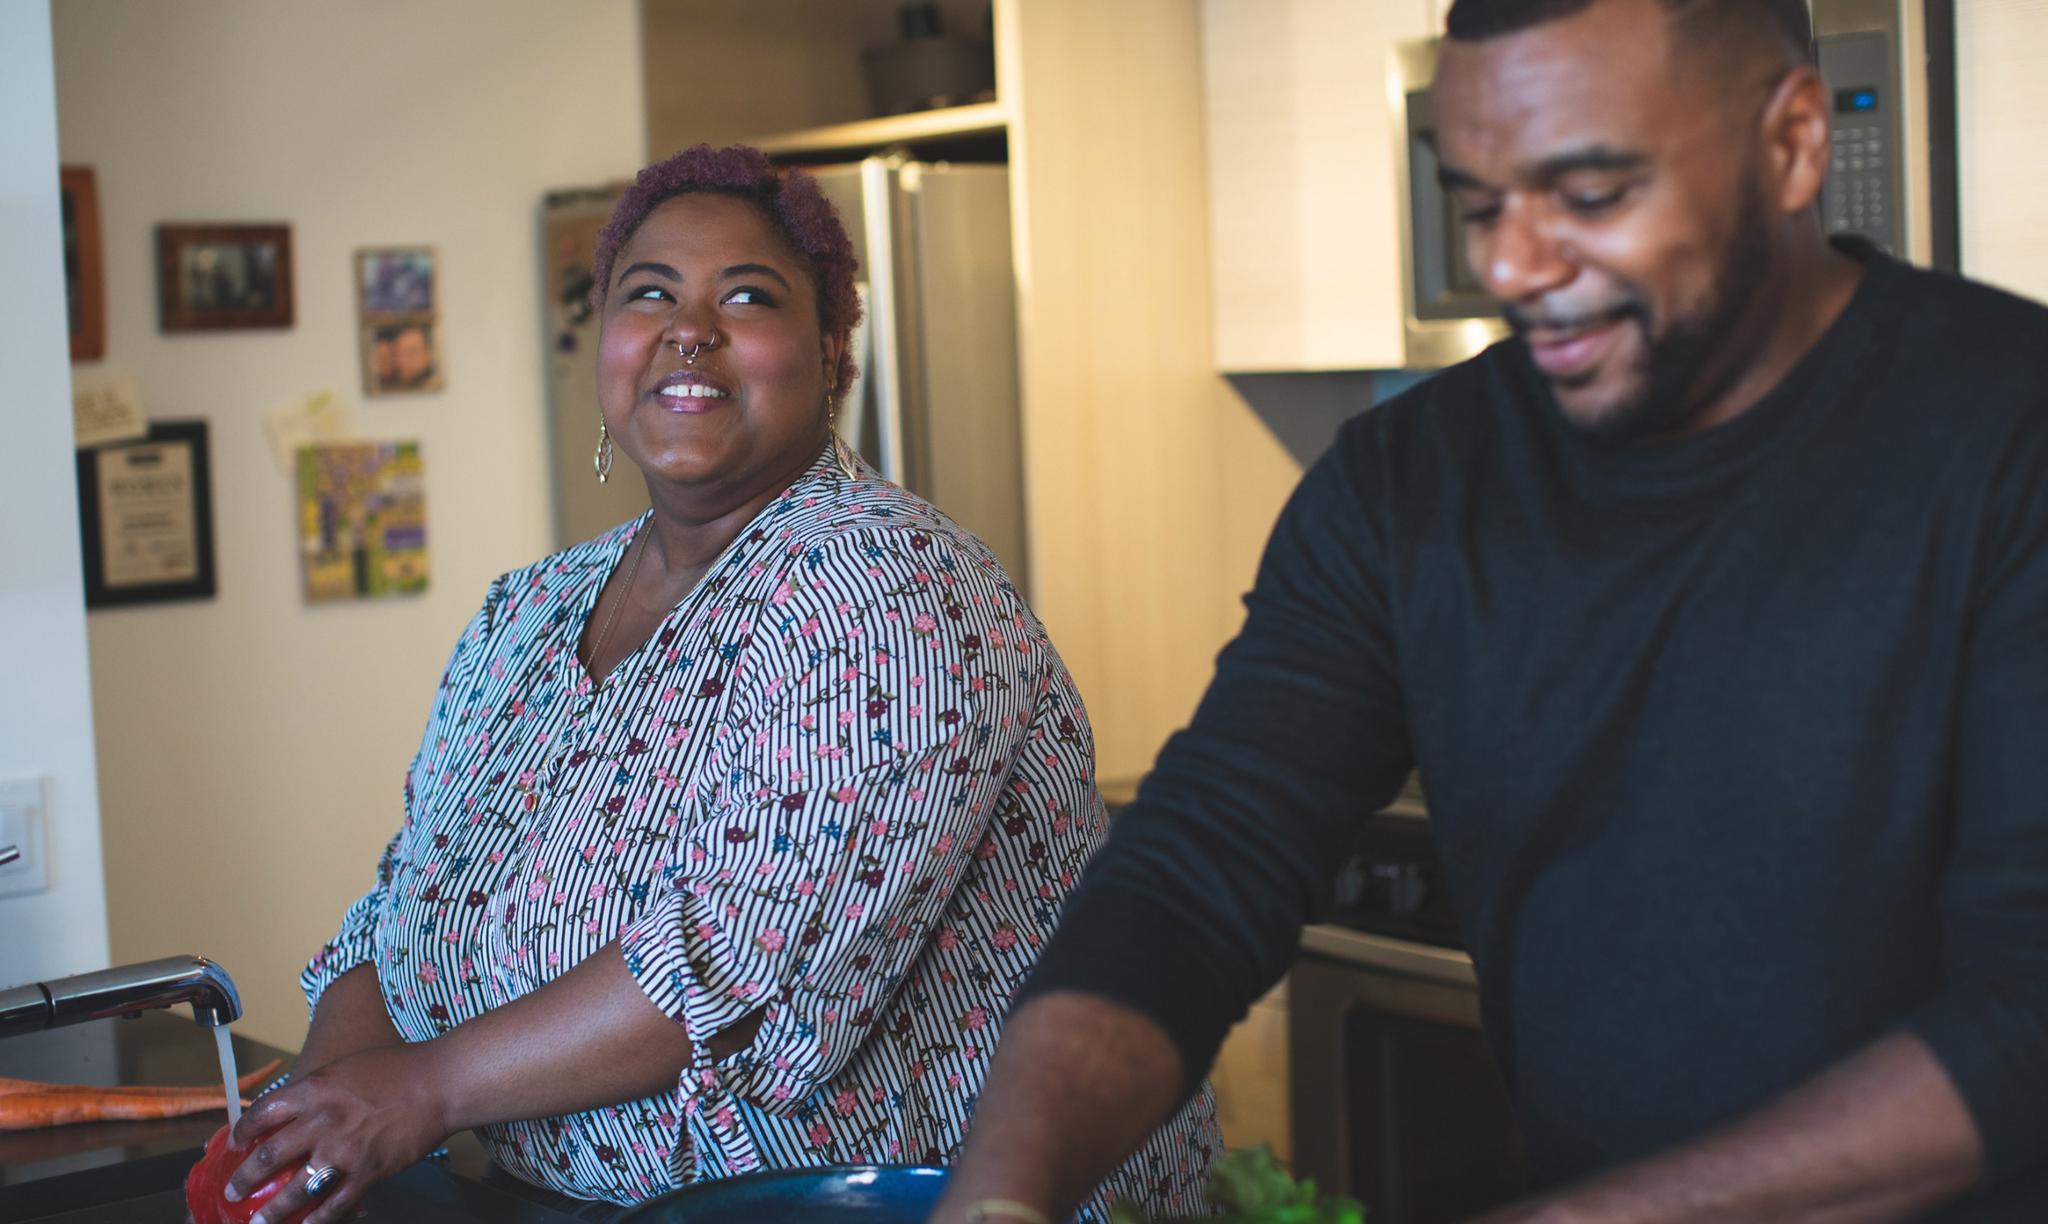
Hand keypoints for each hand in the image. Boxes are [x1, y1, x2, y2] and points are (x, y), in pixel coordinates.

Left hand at [225, 1043, 452, 1223]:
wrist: (439, 1084)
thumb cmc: (397, 1069)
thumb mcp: (346, 1069)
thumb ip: (316, 1091)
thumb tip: (292, 1114)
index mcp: (313, 1091)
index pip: (262, 1114)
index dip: (242, 1132)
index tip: (235, 1144)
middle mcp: (321, 1123)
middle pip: (269, 1157)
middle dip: (244, 1180)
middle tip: (234, 1192)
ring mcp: (343, 1151)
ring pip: (295, 1191)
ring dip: (272, 1212)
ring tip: (259, 1223)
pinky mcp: (368, 1172)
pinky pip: (335, 1205)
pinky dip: (318, 1221)